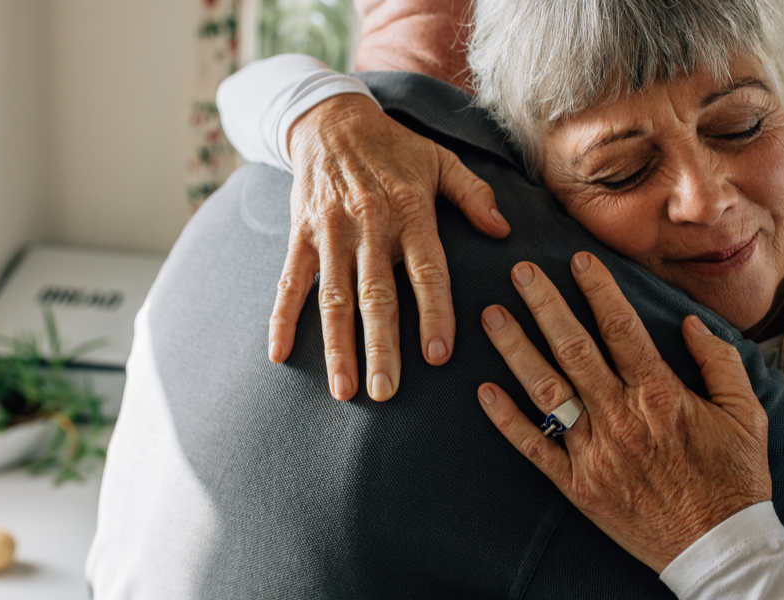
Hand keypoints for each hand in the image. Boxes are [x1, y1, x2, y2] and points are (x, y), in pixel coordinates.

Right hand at [271, 93, 509, 400]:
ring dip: (337, 346)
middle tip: (385, 391)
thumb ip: (474, 195)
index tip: (437, 355)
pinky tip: (280, 355)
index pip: (426, 270)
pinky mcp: (301, 235)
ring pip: (333, 297)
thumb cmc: (394, 147)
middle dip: (380, 346)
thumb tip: (503, 231)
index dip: (433, 312)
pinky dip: (282, 319)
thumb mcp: (441, 159)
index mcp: (410, 211)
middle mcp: (369, 225)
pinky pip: (290, 282)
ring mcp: (331, 232)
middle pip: (376, 294)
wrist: (330, 120)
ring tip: (343, 389)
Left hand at [476, 253, 770, 572]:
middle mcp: (621, 417)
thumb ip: (721, 362)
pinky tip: (484, 391)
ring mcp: (594, 452)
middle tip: (519, 271)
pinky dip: (506, 419)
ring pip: (546, 390)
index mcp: (660, 394)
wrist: (718, 549)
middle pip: (573, 347)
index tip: (577, 259)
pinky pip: (534, 447)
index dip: (597, 289)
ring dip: (515, 349)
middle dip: (544, 304)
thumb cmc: (735, 479)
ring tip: (491, 316)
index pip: (621, 327)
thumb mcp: (747, 414)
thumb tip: (690, 323)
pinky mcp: (577, 485)